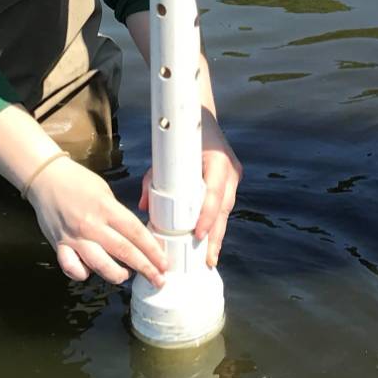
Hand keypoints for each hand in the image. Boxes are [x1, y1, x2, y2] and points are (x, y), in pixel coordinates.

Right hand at [25, 156, 167, 287]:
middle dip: (145, 268)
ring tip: (126, 276)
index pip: (135, 232)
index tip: (164, 263)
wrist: (46, 178)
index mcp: (106, 208)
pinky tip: (90, 271)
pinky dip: (82, 273)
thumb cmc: (78, 182)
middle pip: (124, 252)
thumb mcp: (104, 192)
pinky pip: (72, 268)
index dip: (152, 250)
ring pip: (100, 265)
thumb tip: (134, 236)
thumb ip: (117, 214)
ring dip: (117, 275)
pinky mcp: (59, 245)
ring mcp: (74, 237)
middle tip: (158, 280)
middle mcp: (91, 225)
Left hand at [139, 110, 242, 267]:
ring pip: (227, 211)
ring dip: (217, 234)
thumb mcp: (166, 154)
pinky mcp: (232, 181)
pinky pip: (224, 206)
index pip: (215, 194)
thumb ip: (153, 179)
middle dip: (215, 237)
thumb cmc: (184, 135)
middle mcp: (230, 171)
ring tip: (208, 258)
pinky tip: (210, 241)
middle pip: (224, 210)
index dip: (208, 216)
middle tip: (207, 260)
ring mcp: (234, 176)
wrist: (202, 117)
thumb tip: (143, 206)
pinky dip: (216, 223)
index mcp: (217, 161)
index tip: (198, 235)